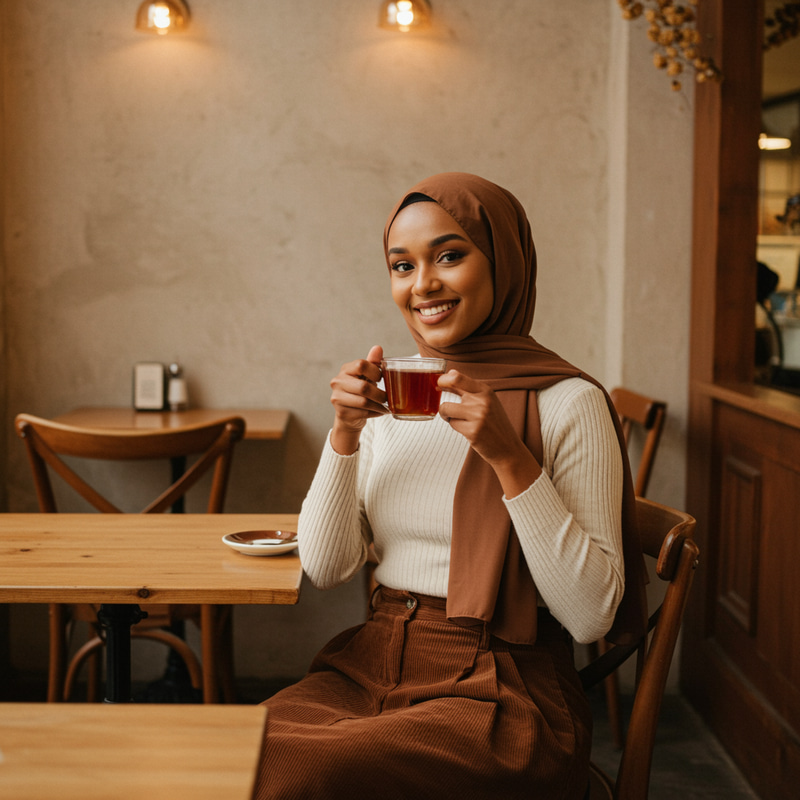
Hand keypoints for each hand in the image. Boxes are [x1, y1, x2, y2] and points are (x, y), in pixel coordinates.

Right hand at [330, 345, 387, 453]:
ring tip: (386, 406)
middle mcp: (338, 382)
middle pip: (364, 387)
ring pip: (364, 402)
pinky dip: (375, 413)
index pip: (361, 365)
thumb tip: (378, 348)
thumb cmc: (360, 391)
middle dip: (380, 394)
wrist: (349, 414)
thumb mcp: (367, 376)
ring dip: (379, 405)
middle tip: (387, 398)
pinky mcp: (341, 412)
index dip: (375, 372)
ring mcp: (337, 398)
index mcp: (345, 369)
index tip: (381, 378)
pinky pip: (363, 413)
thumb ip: (372, 362)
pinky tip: (379, 412)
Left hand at [437, 370, 541, 497]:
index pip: (458, 377)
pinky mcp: (472, 431)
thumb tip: (450, 373)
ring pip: (446, 408)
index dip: (444, 379)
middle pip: (450, 387)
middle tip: (443, 403)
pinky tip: (468, 430)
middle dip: (443, 392)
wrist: (508, 449)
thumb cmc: (495, 425)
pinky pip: (452, 424)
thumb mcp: (487, 402)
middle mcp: (482, 401)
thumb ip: (469, 389)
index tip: (440, 384)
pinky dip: (456, 427)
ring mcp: (478, 416)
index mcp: (486, 391)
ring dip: (447, 414)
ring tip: (458, 420)